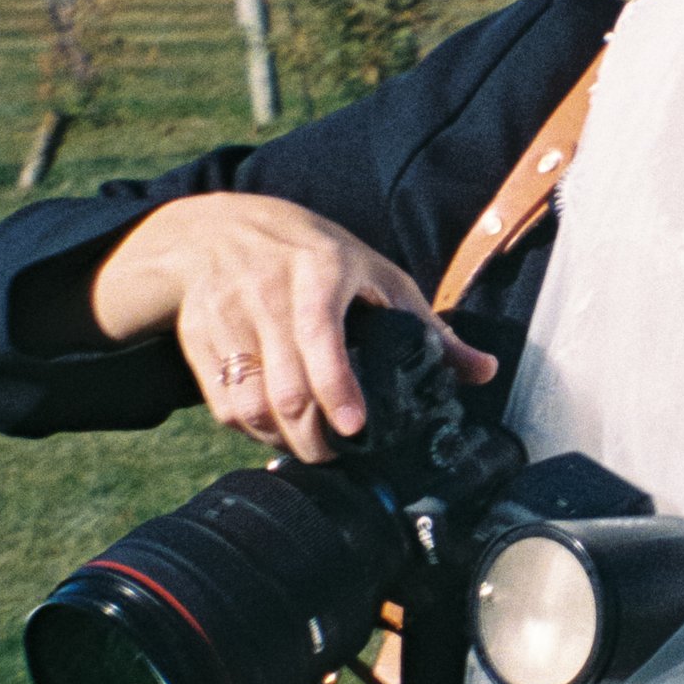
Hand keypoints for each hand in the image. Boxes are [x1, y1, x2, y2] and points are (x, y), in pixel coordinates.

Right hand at [88, 194, 495, 462]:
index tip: (354, 426)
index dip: (336, 387)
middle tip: (340, 453)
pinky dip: (251, 430)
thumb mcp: (375, 274)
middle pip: (284, 388)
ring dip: (281, 439)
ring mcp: (226, 318)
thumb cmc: (314, 255)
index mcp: (317, 271)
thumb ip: (429, 328)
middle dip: (314, 438)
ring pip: (249, 404)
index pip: (319, 335)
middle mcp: (266, 293)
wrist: (215, 230)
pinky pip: (223, 406)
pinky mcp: (198, 341)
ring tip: (309, 444)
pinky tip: (275, 429)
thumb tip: (485, 371)